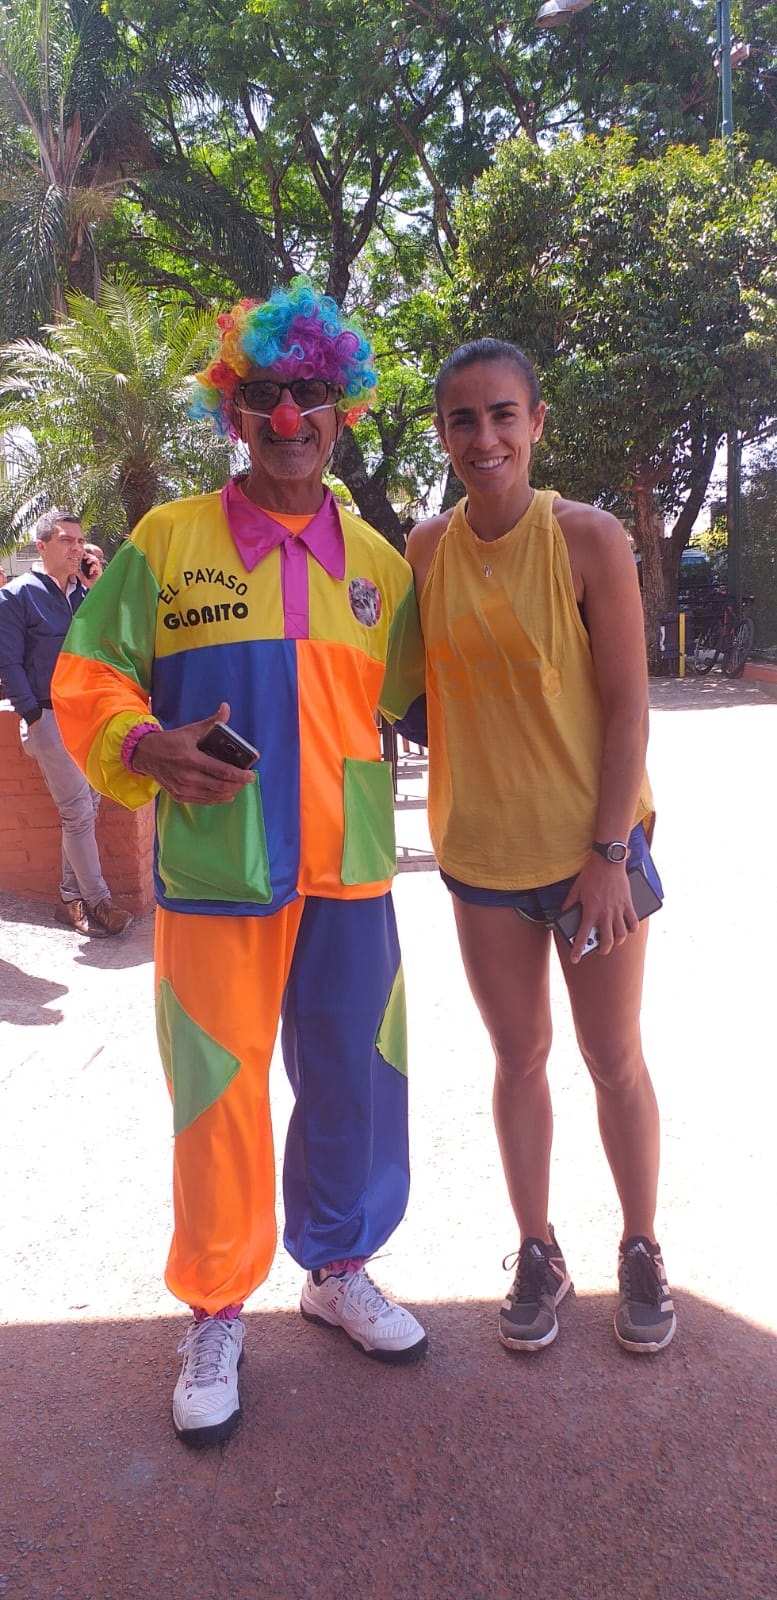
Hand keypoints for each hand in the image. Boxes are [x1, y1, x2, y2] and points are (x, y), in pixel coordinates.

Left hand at [80, 547, 104, 587]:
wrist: (93, 589)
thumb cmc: (88, 584)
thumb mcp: (81, 577)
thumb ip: (78, 573)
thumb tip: (74, 569)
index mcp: (90, 567)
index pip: (90, 559)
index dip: (87, 556)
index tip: (83, 556)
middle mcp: (95, 567)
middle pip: (94, 557)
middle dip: (89, 556)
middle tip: (85, 557)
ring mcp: (98, 569)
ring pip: (96, 560)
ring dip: (92, 559)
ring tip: (88, 561)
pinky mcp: (100, 572)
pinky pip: (97, 566)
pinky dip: (93, 568)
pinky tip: (90, 572)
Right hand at [131, 701, 256, 804]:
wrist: (144, 755)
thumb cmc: (170, 742)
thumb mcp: (190, 730)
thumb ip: (212, 723)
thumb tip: (226, 708)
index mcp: (191, 759)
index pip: (222, 771)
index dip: (239, 775)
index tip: (251, 774)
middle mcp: (187, 777)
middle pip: (220, 786)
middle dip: (238, 784)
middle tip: (247, 779)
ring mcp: (182, 789)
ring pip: (214, 796)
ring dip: (230, 792)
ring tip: (238, 785)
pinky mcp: (179, 796)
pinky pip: (204, 801)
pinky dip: (218, 799)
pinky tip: (227, 794)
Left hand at [559, 855, 638, 963]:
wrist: (608, 862)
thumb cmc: (590, 875)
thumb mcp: (575, 890)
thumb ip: (569, 904)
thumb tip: (564, 913)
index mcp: (590, 912)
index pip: (583, 937)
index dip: (578, 950)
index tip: (575, 959)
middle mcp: (605, 914)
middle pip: (606, 941)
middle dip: (602, 949)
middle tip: (599, 948)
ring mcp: (618, 910)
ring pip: (621, 935)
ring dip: (617, 941)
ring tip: (613, 940)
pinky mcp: (628, 904)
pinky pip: (633, 922)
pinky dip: (631, 929)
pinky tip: (627, 929)